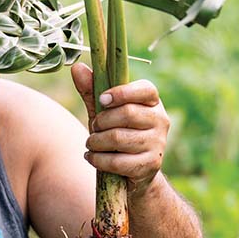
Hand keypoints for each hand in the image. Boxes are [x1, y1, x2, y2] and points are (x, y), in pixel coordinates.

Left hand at [71, 63, 170, 193]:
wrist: (134, 170)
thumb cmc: (117, 132)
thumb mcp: (104, 111)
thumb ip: (92, 90)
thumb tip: (77, 67)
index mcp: (152, 102)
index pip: (146, 89)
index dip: (122, 93)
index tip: (102, 100)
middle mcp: (160, 120)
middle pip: (127, 113)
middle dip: (101, 121)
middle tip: (94, 126)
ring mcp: (158, 143)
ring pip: (118, 138)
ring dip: (96, 141)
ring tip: (91, 143)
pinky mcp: (150, 165)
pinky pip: (118, 161)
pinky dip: (98, 159)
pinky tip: (92, 157)